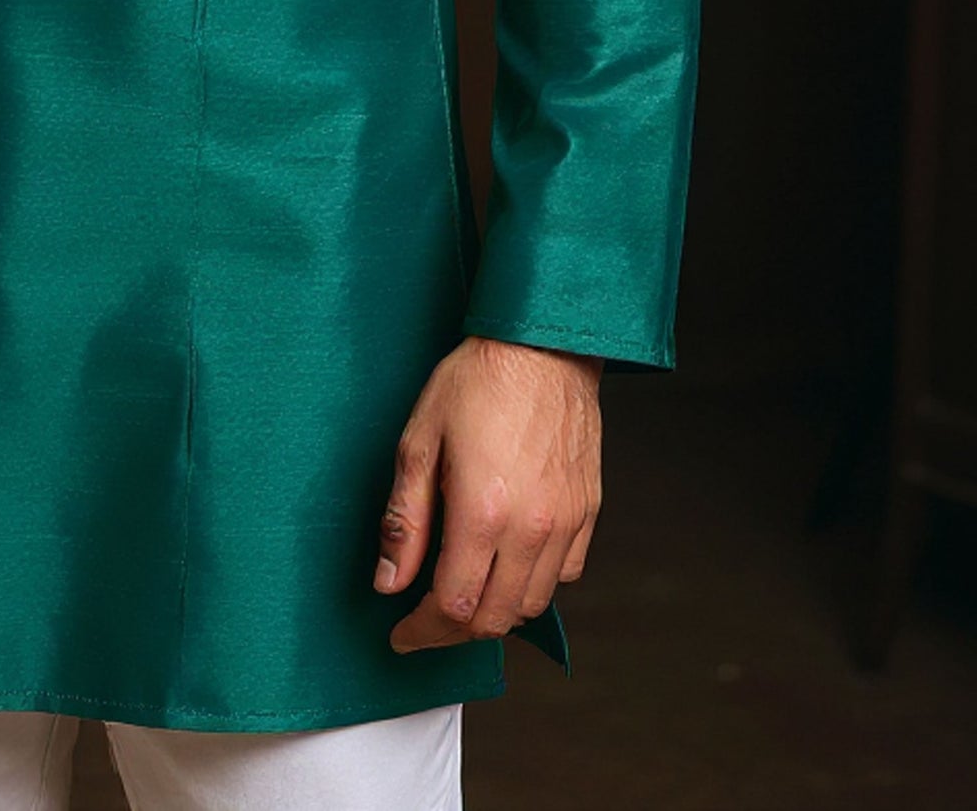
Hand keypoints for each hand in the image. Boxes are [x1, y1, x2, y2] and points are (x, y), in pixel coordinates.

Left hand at [374, 334, 601, 650]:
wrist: (543, 343)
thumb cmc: (478, 380)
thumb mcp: (420, 439)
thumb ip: (404, 519)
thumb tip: (388, 580)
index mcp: (483, 513)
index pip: (454, 607)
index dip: (423, 631)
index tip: (402, 633)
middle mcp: (531, 529)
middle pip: (494, 619)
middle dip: (453, 632)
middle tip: (425, 622)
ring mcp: (566, 523)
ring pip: (532, 604)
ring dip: (494, 613)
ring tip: (464, 594)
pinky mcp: (588, 511)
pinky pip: (566, 575)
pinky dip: (535, 585)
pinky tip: (509, 563)